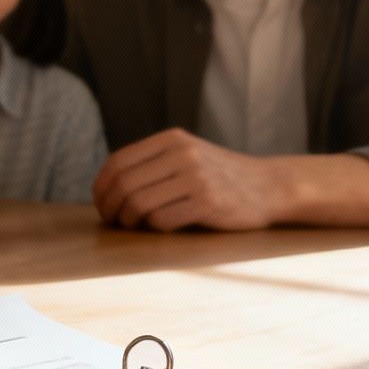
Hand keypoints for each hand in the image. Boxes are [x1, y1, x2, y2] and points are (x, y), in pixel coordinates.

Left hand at [91, 129, 289, 231]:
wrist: (268, 186)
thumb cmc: (218, 176)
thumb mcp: (186, 155)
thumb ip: (153, 162)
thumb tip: (106, 186)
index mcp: (172, 139)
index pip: (119, 162)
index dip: (101, 186)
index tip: (101, 204)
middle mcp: (182, 154)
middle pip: (125, 184)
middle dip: (110, 207)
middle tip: (112, 221)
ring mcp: (196, 177)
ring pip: (139, 203)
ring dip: (129, 221)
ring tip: (132, 226)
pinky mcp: (207, 203)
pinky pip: (162, 220)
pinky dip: (153, 229)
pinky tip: (159, 228)